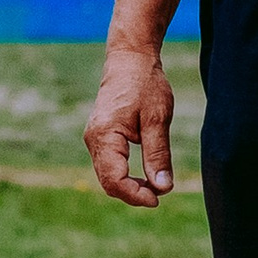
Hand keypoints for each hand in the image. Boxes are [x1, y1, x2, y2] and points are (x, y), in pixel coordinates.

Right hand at [84, 40, 175, 207]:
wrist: (130, 58)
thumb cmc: (145, 83)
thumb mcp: (157, 119)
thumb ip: (158, 154)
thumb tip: (163, 187)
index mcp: (104, 135)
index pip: (114, 180)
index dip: (135, 195)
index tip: (159, 198)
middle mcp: (93, 139)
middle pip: (108, 181)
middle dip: (133, 193)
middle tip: (161, 194)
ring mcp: (94, 138)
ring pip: (108, 175)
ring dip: (130, 185)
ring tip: (156, 186)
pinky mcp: (100, 136)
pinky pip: (109, 165)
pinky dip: (126, 175)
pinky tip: (145, 175)